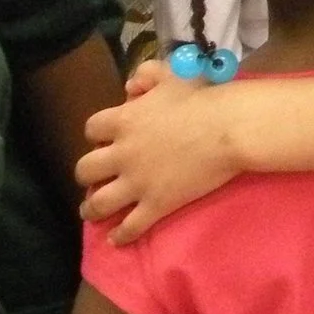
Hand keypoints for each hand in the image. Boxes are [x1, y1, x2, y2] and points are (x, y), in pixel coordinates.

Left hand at [76, 59, 240, 242]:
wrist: (228, 128)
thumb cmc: (202, 97)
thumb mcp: (172, 75)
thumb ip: (146, 74)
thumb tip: (129, 88)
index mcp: (124, 121)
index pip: (92, 129)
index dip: (97, 135)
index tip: (106, 140)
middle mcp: (123, 154)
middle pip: (85, 170)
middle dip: (87, 175)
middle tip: (97, 177)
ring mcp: (137, 182)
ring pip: (98, 204)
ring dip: (91, 209)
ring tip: (91, 211)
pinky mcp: (156, 204)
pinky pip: (130, 227)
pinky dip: (121, 235)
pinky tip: (116, 239)